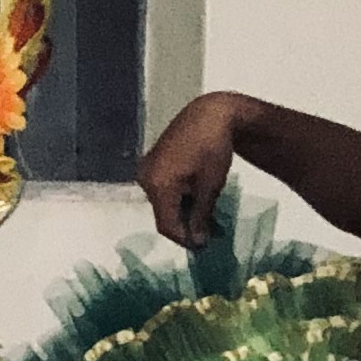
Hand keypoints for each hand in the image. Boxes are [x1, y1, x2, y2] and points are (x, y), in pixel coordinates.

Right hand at [137, 94, 249, 251]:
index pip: (166, 225)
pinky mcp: (153, 163)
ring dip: (184, 213)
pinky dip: (180, 198)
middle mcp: (146, 179)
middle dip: (186, 226)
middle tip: (210, 235)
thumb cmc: (214, 148)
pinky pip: (164, 189)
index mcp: (158, 185)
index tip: (204, 247)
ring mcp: (147, 170)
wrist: (211, 113)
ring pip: (164, 203)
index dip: (184, 239)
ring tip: (209, 219)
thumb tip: (197, 244)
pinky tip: (198, 200)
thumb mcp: (210, 186)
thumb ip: (201, 216)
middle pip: (164, 214)